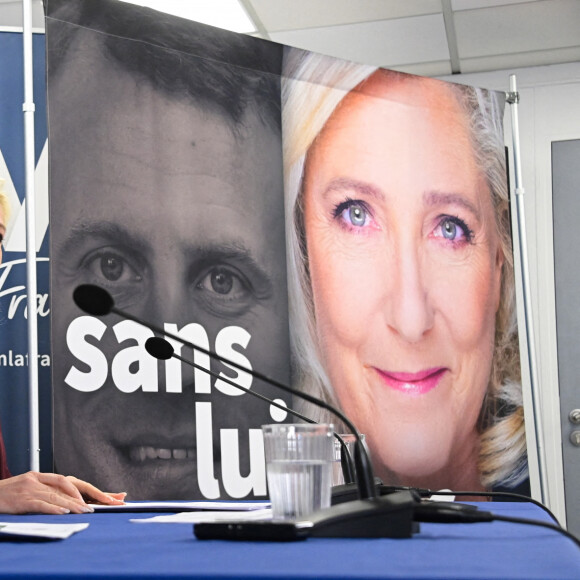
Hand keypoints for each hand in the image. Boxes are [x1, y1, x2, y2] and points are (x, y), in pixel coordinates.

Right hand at [0, 471, 125, 514]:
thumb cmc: (6, 496)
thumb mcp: (27, 490)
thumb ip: (46, 493)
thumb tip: (68, 504)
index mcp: (42, 477)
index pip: (71, 481)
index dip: (90, 489)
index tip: (109, 497)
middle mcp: (38, 479)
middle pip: (69, 486)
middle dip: (90, 495)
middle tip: (107, 503)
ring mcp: (30, 488)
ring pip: (58, 495)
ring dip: (75, 504)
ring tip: (89, 511)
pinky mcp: (21, 499)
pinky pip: (41, 504)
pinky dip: (54, 508)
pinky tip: (65, 513)